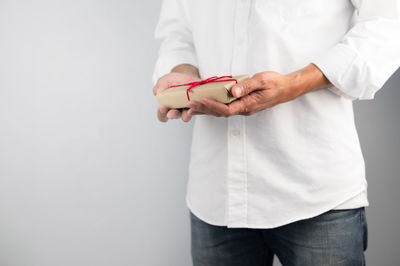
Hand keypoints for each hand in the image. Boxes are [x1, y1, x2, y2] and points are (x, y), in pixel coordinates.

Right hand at [153, 65, 200, 122]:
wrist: (185, 77)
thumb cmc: (171, 81)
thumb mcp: (164, 81)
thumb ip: (160, 86)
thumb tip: (159, 92)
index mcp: (166, 108)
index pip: (162, 115)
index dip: (161, 113)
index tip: (162, 107)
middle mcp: (176, 110)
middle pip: (174, 116)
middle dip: (173, 114)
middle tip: (171, 114)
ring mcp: (186, 109)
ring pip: (186, 115)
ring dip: (187, 115)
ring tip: (188, 112)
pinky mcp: (196, 105)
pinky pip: (197, 108)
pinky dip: (197, 106)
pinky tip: (198, 102)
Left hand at [188, 64, 330, 116]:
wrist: (286, 89)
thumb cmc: (276, 83)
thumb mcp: (263, 80)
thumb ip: (247, 86)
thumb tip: (233, 91)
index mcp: (248, 105)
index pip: (226, 109)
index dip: (212, 106)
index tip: (200, 100)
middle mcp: (244, 109)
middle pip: (220, 113)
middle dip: (204, 109)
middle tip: (189, 104)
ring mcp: (243, 108)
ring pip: (221, 112)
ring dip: (206, 109)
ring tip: (191, 106)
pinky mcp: (242, 105)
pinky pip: (225, 108)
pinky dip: (213, 106)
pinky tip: (205, 103)